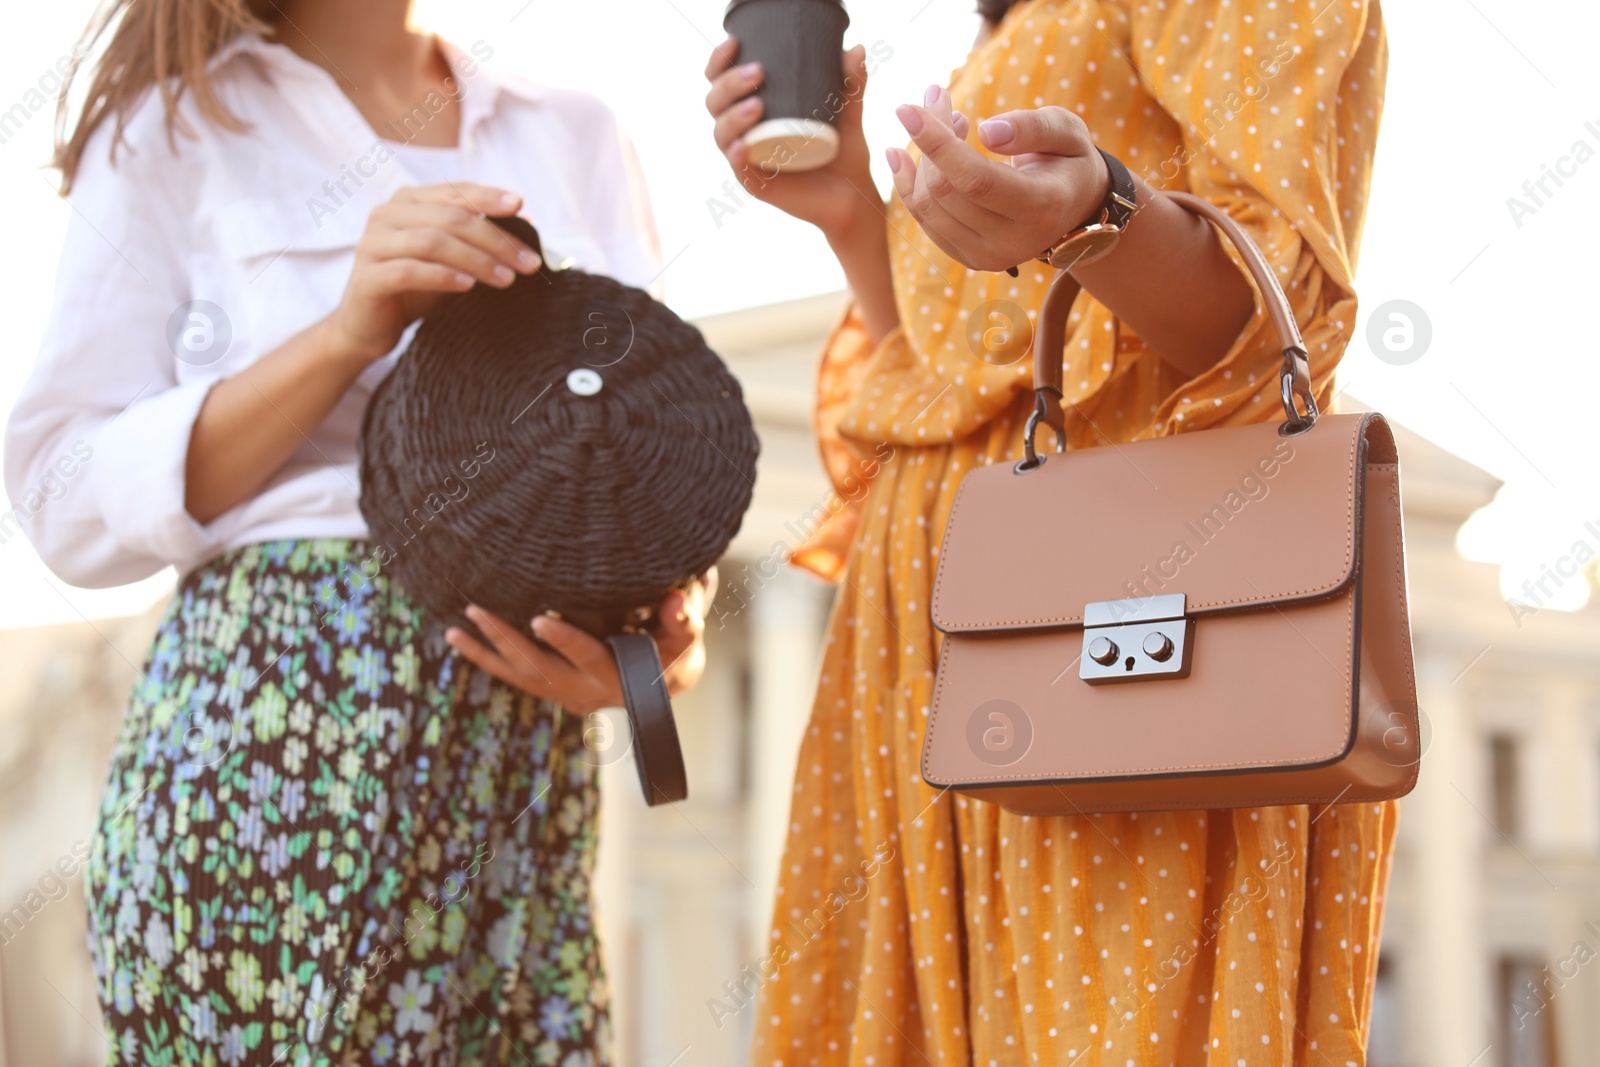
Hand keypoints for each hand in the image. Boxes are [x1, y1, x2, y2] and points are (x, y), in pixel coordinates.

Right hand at [324, 183, 542, 364]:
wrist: (367, 327)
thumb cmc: (415, 289)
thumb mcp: (453, 260)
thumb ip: (480, 239)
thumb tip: (528, 222)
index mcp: (407, 202)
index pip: (454, 192)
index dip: (488, 197)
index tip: (521, 206)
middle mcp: (386, 215)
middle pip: (450, 218)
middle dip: (495, 240)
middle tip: (528, 263)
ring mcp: (372, 244)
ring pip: (432, 242)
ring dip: (476, 260)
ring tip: (507, 279)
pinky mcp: (367, 278)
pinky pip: (409, 271)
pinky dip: (442, 277)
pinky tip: (468, 287)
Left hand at [443, 573, 713, 713]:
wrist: (663, 687)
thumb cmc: (675, 651)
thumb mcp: (686, 636)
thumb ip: (683, 618)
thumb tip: (679, 596)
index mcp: (618, 676)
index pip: (589, 656)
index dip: (565, 641)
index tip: (538, 619)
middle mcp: (586, 690)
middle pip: (540, 668)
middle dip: (507, 640)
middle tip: (478, 612)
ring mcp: (565, 694)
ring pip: (520, 676)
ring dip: (486, 652)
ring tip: (453, 629)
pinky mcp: (552, 691)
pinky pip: (514, 678)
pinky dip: (486, 660)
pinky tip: (458, 640)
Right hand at [705, 38, 878, 239]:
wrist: (854, 195)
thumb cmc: (843, 151)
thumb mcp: (848, 112)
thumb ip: (851, 82)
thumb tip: (857, 49)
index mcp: (754, 109)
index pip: (722, 82)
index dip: (719, 62)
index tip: (735, 42)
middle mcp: (744, 132)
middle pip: (716, 104)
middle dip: (729, 84)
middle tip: (758, 73)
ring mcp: (749, 159)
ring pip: (722, 135)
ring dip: (732, 117)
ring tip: (756, 106)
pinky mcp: (759, 185)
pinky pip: (739, 169)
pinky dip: (737, 155)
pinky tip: (742, 145)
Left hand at [886, 89, 1111, 272]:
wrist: (1074, 208)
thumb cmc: (1068, 159)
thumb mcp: (1067, 132)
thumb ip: (1033, 127)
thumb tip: (987, 132)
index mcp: (1042, 208)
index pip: (976, 179)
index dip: (937, 144)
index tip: (907, 109)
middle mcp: (1013, 242)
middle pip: (945, 190)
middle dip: (929, 139)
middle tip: (939, 98)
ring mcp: (988, 257)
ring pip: (927, 206)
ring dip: (921, 157)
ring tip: (944, 121)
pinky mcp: (968, 259)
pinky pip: (923, 220)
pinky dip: (909, 183)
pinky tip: (905, 154)